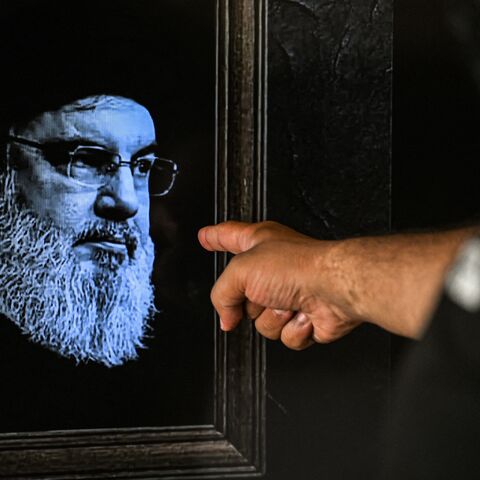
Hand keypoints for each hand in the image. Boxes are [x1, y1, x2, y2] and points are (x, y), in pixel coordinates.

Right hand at [198, 221, 361, 349]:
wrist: (334, 289)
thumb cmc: (298, 267)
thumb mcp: (241, 272)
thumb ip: (222, 295)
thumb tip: (226, 317)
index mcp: (258, 243)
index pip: (228, 237)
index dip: (215, 238)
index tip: (205, 237)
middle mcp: (272, 268)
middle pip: (240, 294)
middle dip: (249, 301)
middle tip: (263, 291)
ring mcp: (288, 294)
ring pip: (261, 322)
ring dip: (274, 317)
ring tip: (289, 302)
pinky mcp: (302, 317)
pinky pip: (283, 336)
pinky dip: (292, 329)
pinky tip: (303, 314)